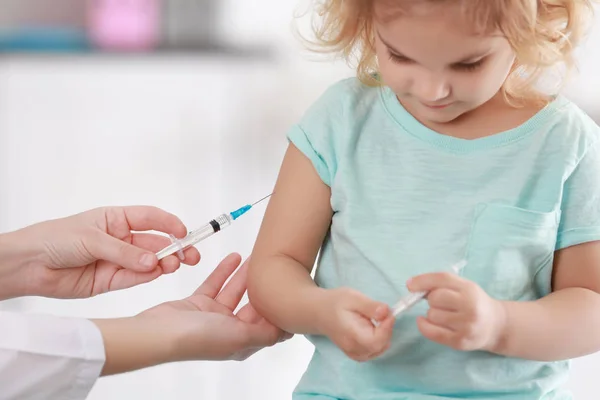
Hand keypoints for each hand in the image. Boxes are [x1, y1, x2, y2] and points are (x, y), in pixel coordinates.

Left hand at [0, 206, 199, 298]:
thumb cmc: (55, 239)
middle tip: (192, 255)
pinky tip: (157, 272)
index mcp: (116, 219)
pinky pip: (135, 278)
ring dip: (164, 263)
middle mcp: (121, 239)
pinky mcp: (111, 281)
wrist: (29, 265)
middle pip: (155, 242)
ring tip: (175, 264)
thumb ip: (125, 252)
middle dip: (175, 248)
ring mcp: (118, 260)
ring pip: (149, 262)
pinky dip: (147, 276)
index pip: (150, 218)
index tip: (184, 232)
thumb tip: (154, 261)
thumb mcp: (93, 239)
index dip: (170, 224)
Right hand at [96, 254, 291, 374]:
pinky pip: (215, 284)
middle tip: (276, 266)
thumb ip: (265, 332)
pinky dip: (224, 271)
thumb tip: (288, 329)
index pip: (268, 326)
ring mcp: (213, 317)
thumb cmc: (196, 339)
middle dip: (264, 287)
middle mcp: (229, 330)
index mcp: (242, 342)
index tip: (289, 290)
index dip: (278, 309)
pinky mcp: (197, 303)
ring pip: (235, 291)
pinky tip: (234, 256)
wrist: (158, 333)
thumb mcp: (239, 336)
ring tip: (257, 255)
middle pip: (253, 306)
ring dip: (245, 274)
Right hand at [317, 288, 394, 361]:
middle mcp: (352, 348)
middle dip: (387, 330)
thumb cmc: (336, 302)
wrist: (320, 311)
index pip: (376, 341)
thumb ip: (370, 306)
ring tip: (376, 321)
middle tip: (382, 314)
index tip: (388, 313)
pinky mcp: (355, 354)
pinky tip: (374, 330)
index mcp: (351, 334)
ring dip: (384, 336)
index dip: (387, 328)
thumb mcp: (353, 297)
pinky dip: (379, 343)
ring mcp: (353, 353)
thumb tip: (387, 312)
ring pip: (378, 351)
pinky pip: (373, 353)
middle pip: (379, 346)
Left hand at [407, 272, 506, 351]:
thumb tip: (413, 286)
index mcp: (470, 289)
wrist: (496, 326)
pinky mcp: (459, 341)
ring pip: (432, 315)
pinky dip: (424, 326)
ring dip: (431, 314)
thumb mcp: (464, 287)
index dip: (422, 281)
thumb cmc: (474, 302)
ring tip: (443, 315)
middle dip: (432, 300)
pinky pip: (432, 332)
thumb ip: (442, 283)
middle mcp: (470, 306)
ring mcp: (466, 325)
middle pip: (435, 298)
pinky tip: (425, 322)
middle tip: (440, 303)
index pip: (442, 279)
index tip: (410, 285)